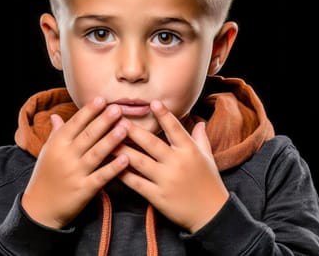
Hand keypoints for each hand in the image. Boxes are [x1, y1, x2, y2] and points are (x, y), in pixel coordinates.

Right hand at [21, 97, 128, 228]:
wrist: (40, 208)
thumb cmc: (45, 175)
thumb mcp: (47, 152)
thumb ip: (55, 133)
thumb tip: (56, 115)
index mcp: (57, 144)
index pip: (75, 123)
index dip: (89, 111)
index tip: (101, 99)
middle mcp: (66, 156)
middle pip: (88, 136)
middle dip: (104, 121)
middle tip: (118, 108)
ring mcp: (75, 173)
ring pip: (96, 153)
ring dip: (111, 140)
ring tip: (125, 128)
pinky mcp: (84, 189)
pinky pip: (101, 176)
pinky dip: (113, 168)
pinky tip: (126, 159)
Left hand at [114, 100, 228, 232]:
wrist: (212, 215)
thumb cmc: (210, 183)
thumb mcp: (208, 157)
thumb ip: (201, 138)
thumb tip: (199, 122)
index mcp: (189, 151)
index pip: (175, 128)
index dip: (164, 115)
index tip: (153, 102)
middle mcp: (177, 163)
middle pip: (151, 143)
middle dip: (132, 130)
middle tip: (116, 118)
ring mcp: (166, 180)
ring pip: (139, 161)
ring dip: (121, 149)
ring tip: (106, 139)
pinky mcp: (158, 196)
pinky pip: (136, 183)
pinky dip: (123, 174)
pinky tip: (110, 166)